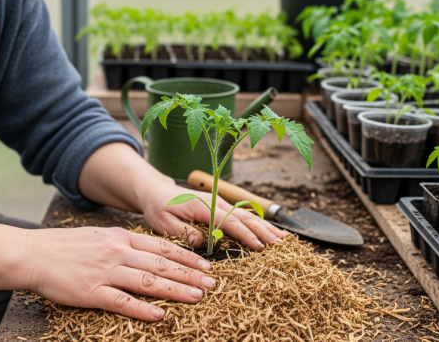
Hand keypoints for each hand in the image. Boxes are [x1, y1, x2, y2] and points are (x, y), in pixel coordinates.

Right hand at [23, 226, 215, 320]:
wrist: (33, 254)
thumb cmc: (66, 247)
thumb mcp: (101, 236)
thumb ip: (126, 243)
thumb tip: (151, 252)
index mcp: (121, 238)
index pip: (162, 247)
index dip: (187, 257)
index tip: (206, 266)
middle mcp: (118, 252)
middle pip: (161, 264)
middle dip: (190, 275)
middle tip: (212, 284)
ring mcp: (105, 272)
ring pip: (148, 281)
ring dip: (175, 290)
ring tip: (197, 297)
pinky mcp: (91, 292)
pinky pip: (121, 302)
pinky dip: (142, 309)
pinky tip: (159, 315)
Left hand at [139, 183, 288, 249]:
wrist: (155, 191)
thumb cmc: (158, 206)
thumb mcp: (163, 222)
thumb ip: (182, 231)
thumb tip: (202, 242)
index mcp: (203, 205)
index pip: (229, 221)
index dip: (246, 235)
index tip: (260, 247)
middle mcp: (216, 202)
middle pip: (245, 217)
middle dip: (264, 231)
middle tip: (281, 245)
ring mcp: (220, 204)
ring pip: (248, 216)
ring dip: (266, 227)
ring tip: (283, 239)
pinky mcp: (221, 207)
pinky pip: (243, 216)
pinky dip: (258, 224)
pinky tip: (269, 231)